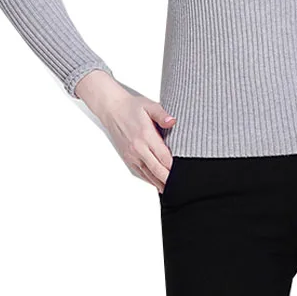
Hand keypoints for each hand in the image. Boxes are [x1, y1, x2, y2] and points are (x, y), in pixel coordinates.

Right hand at [76, 71, 176, 192]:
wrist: (112, 109)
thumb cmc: (131, 107)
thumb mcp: (149, 106)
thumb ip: (162, 114)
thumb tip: (173, 121)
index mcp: (146, 136)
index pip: (164, 157)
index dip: (174, 167)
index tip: (184, 171)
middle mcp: (138, 148)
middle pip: (157, 169)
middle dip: (169, 178)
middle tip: (181, 184)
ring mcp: (132, 155)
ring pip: (148, 174)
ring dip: (160, 182)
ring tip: (172, 189)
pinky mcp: (127, 158)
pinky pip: (140, 173)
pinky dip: (150, 180)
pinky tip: (157, 183)